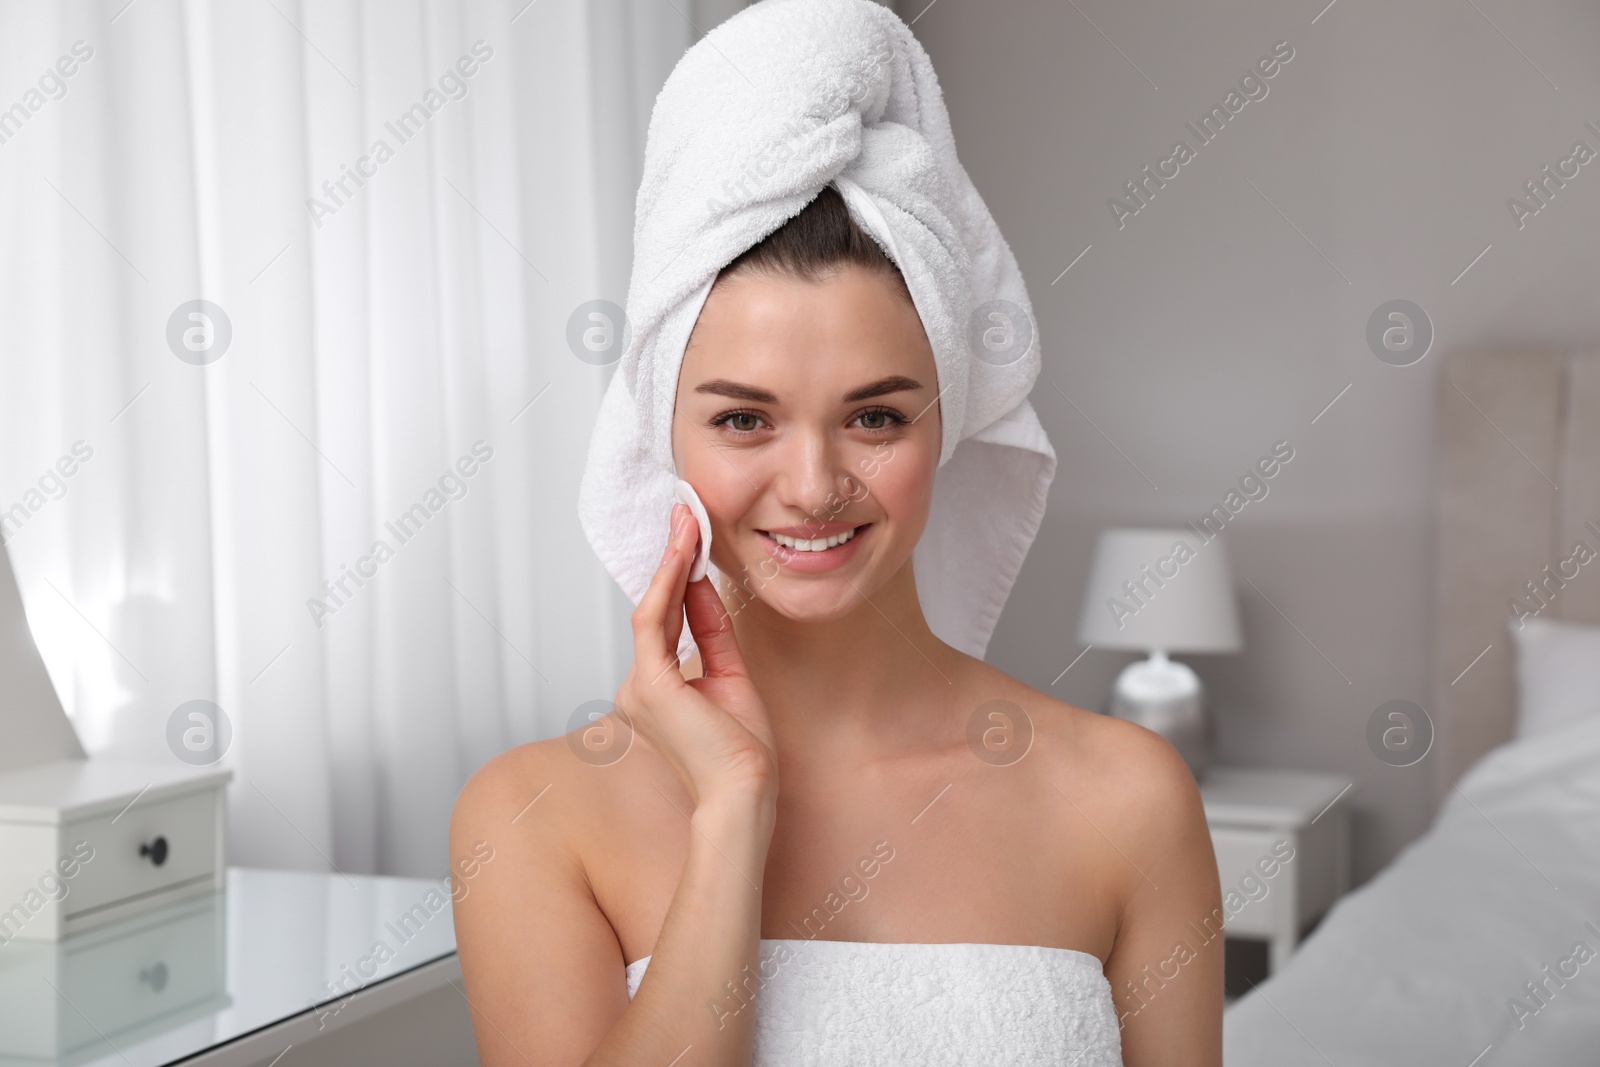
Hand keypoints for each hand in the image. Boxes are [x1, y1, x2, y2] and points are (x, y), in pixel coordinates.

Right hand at [615, 502, 776, 808]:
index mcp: (655, 691)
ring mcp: (638, 686)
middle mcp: (638, 687)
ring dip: (671, 562)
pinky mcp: (649, 685)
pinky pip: (654, 621)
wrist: (745, 792)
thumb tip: (702, 589)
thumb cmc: (740, 752)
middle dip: (672, 559)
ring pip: (653, 609)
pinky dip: (668, 584)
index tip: (693, 541)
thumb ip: (712, 632)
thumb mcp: (731, 676)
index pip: (666, 622)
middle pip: (656, 609)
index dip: (678, 578)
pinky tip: (683, 555)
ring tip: (686, 523)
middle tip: (685, 515)